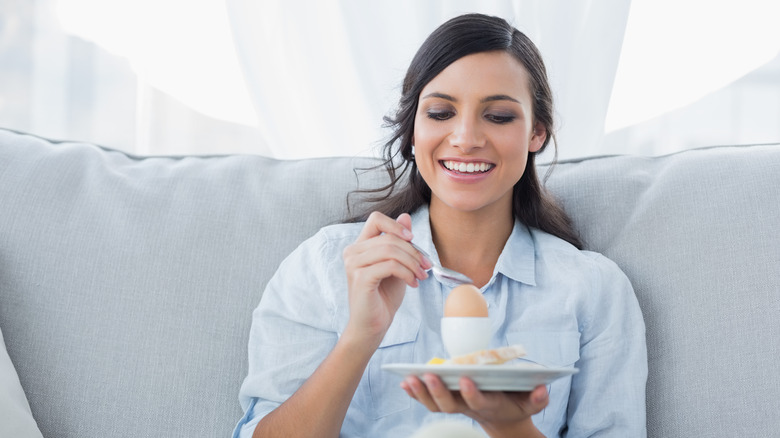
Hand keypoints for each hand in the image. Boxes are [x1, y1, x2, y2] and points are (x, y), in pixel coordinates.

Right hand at [341, 212, 430, 345]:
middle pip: (390, 238)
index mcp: (360, 246)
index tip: (412, 239)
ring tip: (421, 276)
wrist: (373, 326)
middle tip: (427, 266)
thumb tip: (405, 216)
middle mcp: (352, 252)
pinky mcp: (360, 278)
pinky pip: (390, 266)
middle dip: (414, 252)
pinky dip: (407, 273)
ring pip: (391, 250)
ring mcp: (354, 265)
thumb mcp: (397, 265)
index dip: (396, 225)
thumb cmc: (384, 296)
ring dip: (412, 263)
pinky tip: (413, 284)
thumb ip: (399, 242)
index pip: (376, 219)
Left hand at [401, 374, 547, 436]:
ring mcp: (456, 406)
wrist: (504, 418)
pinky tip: (405, 382)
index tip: (465, 378)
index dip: (470, 393)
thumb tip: (542, 389)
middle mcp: (469, 407)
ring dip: (421, 392)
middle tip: (429, 375)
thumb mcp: (531, 403)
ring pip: (435, 405)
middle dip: (438, 391)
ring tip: (409, 378)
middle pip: (450, 405)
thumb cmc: (517, 404)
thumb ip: (538, 398)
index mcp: (490, 405)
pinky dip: (415, 393)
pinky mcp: (447, 402)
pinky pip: (427, 400)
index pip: (478, 401)